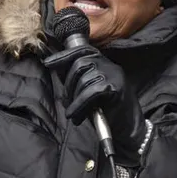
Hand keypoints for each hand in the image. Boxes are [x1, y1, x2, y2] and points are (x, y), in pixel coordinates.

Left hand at [43, 46, 147, 162]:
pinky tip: (76, 116)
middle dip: (68, 84)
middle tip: (66, 102)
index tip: (48, 63)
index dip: (63, 56)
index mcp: (102, 62)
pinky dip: (79, 105)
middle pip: (80, 64)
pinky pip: (91, 92)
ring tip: (73, 114)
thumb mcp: (88, 90)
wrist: (127, 127)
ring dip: (74, 99)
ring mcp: (114, 75)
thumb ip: (75, 79)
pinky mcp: (116, 88)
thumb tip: (54, 67)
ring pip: (84, 79)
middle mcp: (109, 64)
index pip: (81, 50)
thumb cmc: (105, 109)